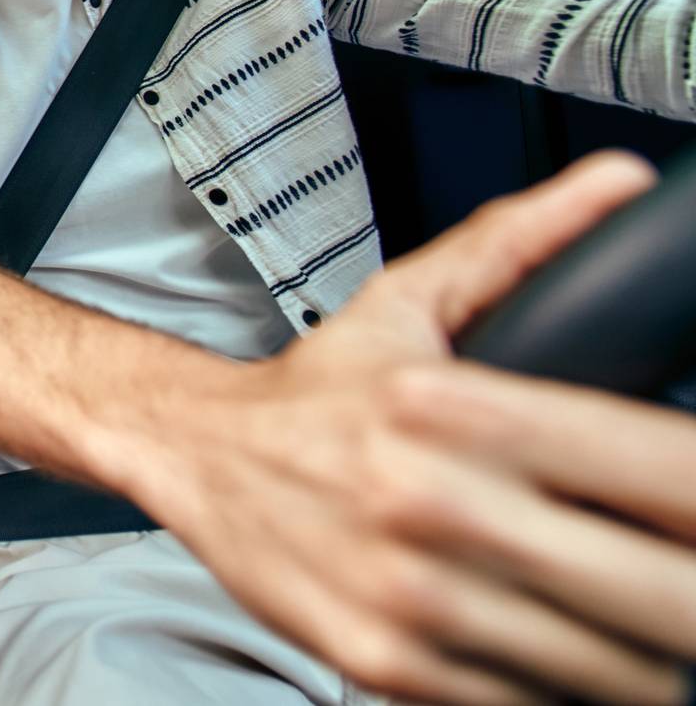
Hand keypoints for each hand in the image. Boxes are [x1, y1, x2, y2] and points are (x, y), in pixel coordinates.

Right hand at [142, 151, 695, 704]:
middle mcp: (439, 506)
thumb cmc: (314, 390)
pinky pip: (536, 703)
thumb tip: (624, 184)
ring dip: (646, 650)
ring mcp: (419, 598)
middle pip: (666, 593)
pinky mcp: (392, 665)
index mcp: (459, 409)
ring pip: (618, 669)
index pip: (666, 470)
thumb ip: (524, 244)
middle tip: (688, 571)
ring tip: (630, 612)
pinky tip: (558, 642)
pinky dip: (566, 685)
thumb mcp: (411, 300)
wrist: (191, 454)